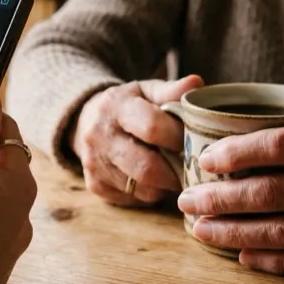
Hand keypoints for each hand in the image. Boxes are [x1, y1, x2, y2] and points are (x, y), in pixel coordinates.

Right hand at [71, 76, 202, 205]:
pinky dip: (147, 193)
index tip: (190, 142)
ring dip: (164, 186)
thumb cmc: (128, 105)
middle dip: (175, 173)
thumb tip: (197, 83)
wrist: (86, 120)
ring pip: (142, 189)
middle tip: (189, 169)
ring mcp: (94, 163)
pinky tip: (151, 179)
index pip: (151, 127)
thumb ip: (172, 90)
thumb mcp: (148, 91)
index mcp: (115, 106)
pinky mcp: (94, 184)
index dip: (177, 138)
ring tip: (173, 174)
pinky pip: (132, 199)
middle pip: (146, 167)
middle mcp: (99, 135)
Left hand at [177, 108, 283, 275]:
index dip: (236, 154)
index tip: (204, 158)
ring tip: (201, 230)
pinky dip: (275, 263)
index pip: (279, 148)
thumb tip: (243, 123)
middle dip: (221, 199)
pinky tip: (243, 256)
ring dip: (236, 233)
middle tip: (186, 199)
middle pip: (272, 194)